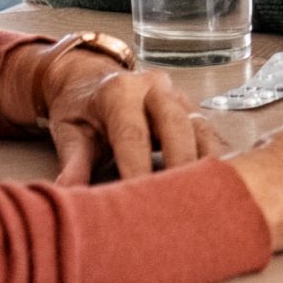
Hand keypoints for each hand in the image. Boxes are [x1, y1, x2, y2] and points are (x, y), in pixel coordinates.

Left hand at [19, 44, 205, 186]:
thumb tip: (67, 197)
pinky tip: (214, 183)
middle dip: (180, 166)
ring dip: (203, 163)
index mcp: (118, 91)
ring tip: (204, 197)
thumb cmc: (80, 109)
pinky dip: (213, 157)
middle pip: (176, 127)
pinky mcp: (191, 107)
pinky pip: (208, 132)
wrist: (89, 78)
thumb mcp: (69, 132)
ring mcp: (177, 94)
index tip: (141, 203)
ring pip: (199, 128)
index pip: (132, 135)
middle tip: (181, 204)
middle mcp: (153, 87)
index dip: (138, 169)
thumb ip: (73, 164)